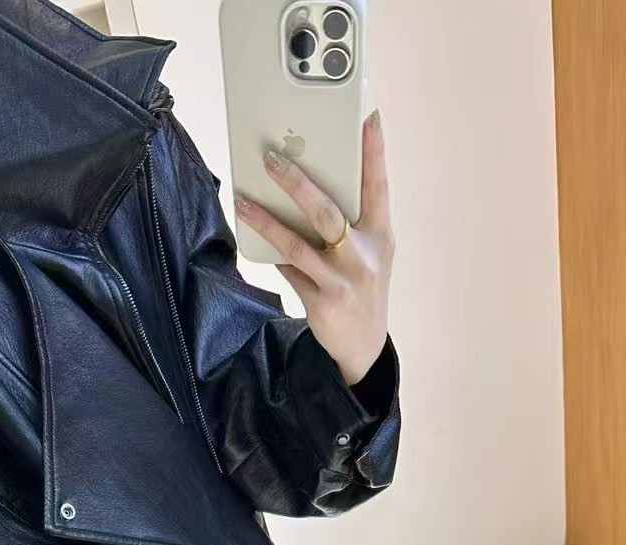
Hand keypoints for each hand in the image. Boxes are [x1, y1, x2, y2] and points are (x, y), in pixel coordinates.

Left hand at [235, 110, 394, 385]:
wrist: (363, 347)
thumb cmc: (362, 287)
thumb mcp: (369, 254)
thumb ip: (351, 223)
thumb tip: (305, 187)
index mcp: (382, 236)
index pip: (379, 186)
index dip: (374, 151)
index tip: (368, 116)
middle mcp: (364, 257)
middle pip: (328, 212)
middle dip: (297, 183)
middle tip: (272, 158)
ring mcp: (343, 281)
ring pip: (299, 244)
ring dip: (267, 220)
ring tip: (244, 201)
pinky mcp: (322, 302)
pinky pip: (290, 271)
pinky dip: (272, 253)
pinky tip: (255, 234)